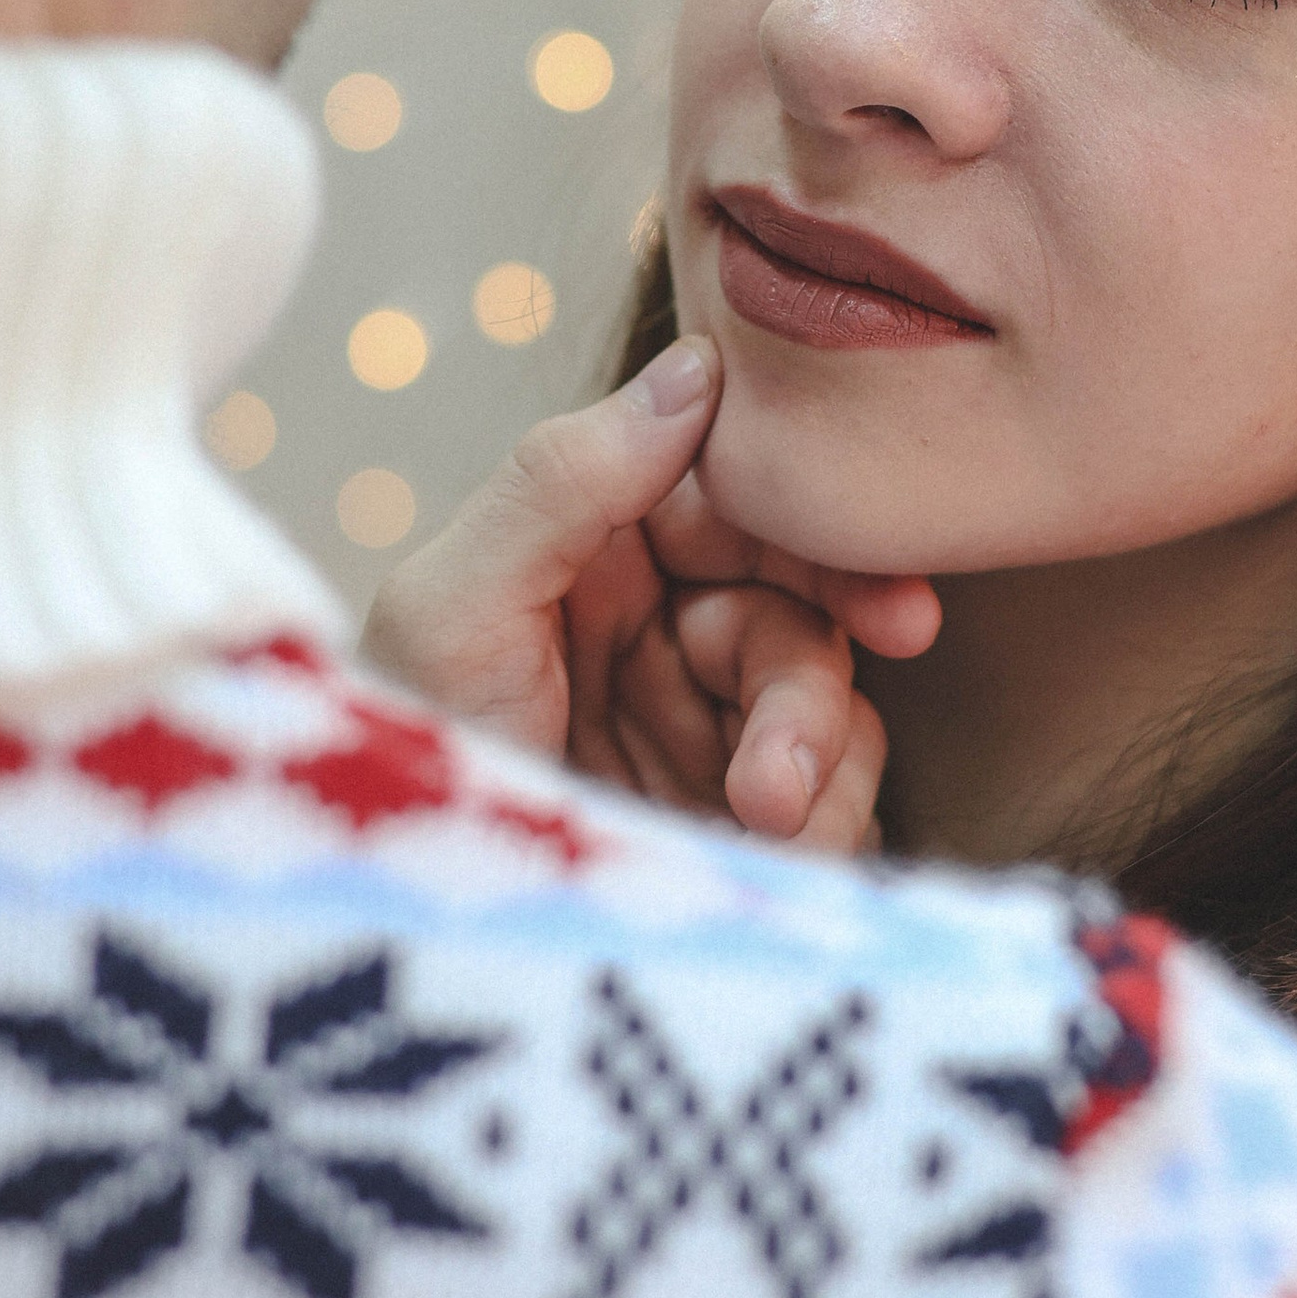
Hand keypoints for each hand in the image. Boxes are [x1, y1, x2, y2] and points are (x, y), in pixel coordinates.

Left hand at [360, 336, 939, 849]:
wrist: (406, 931)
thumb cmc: (406, 764)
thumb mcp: (454, 609)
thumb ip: (566, 479)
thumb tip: (697, 366)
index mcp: (592, 549)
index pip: (739, 504)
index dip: (822, 543)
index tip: (890, 609)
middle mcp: (655, 626)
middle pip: (799, 612)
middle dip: (812, 687)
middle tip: (790, 769)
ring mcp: (696, 725)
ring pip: (827, 708)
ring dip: (808, 771)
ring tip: (755, 831)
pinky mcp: (726, 820)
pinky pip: (827, 800)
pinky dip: (816, 832)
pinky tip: (766, 867)